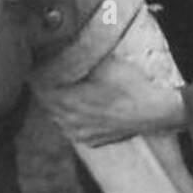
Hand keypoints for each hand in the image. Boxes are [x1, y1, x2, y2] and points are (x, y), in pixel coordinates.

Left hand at [38, 55, 185, 146]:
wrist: (153, 112)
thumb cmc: (131, 87)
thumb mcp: (106, 65)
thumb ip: (84, 60)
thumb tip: (70, 52)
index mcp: (70, 101)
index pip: (43, 90)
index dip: (40, 79)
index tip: (39, 70)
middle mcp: (71, 121)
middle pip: (48, 106)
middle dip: (47, 93)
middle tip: (48, 79)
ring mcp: (81, 134)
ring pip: (59, 120)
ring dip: (58, 108)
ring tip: (62, 95)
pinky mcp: (92, 141)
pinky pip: (72, 130)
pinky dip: (71, 120)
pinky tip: (77, 112)